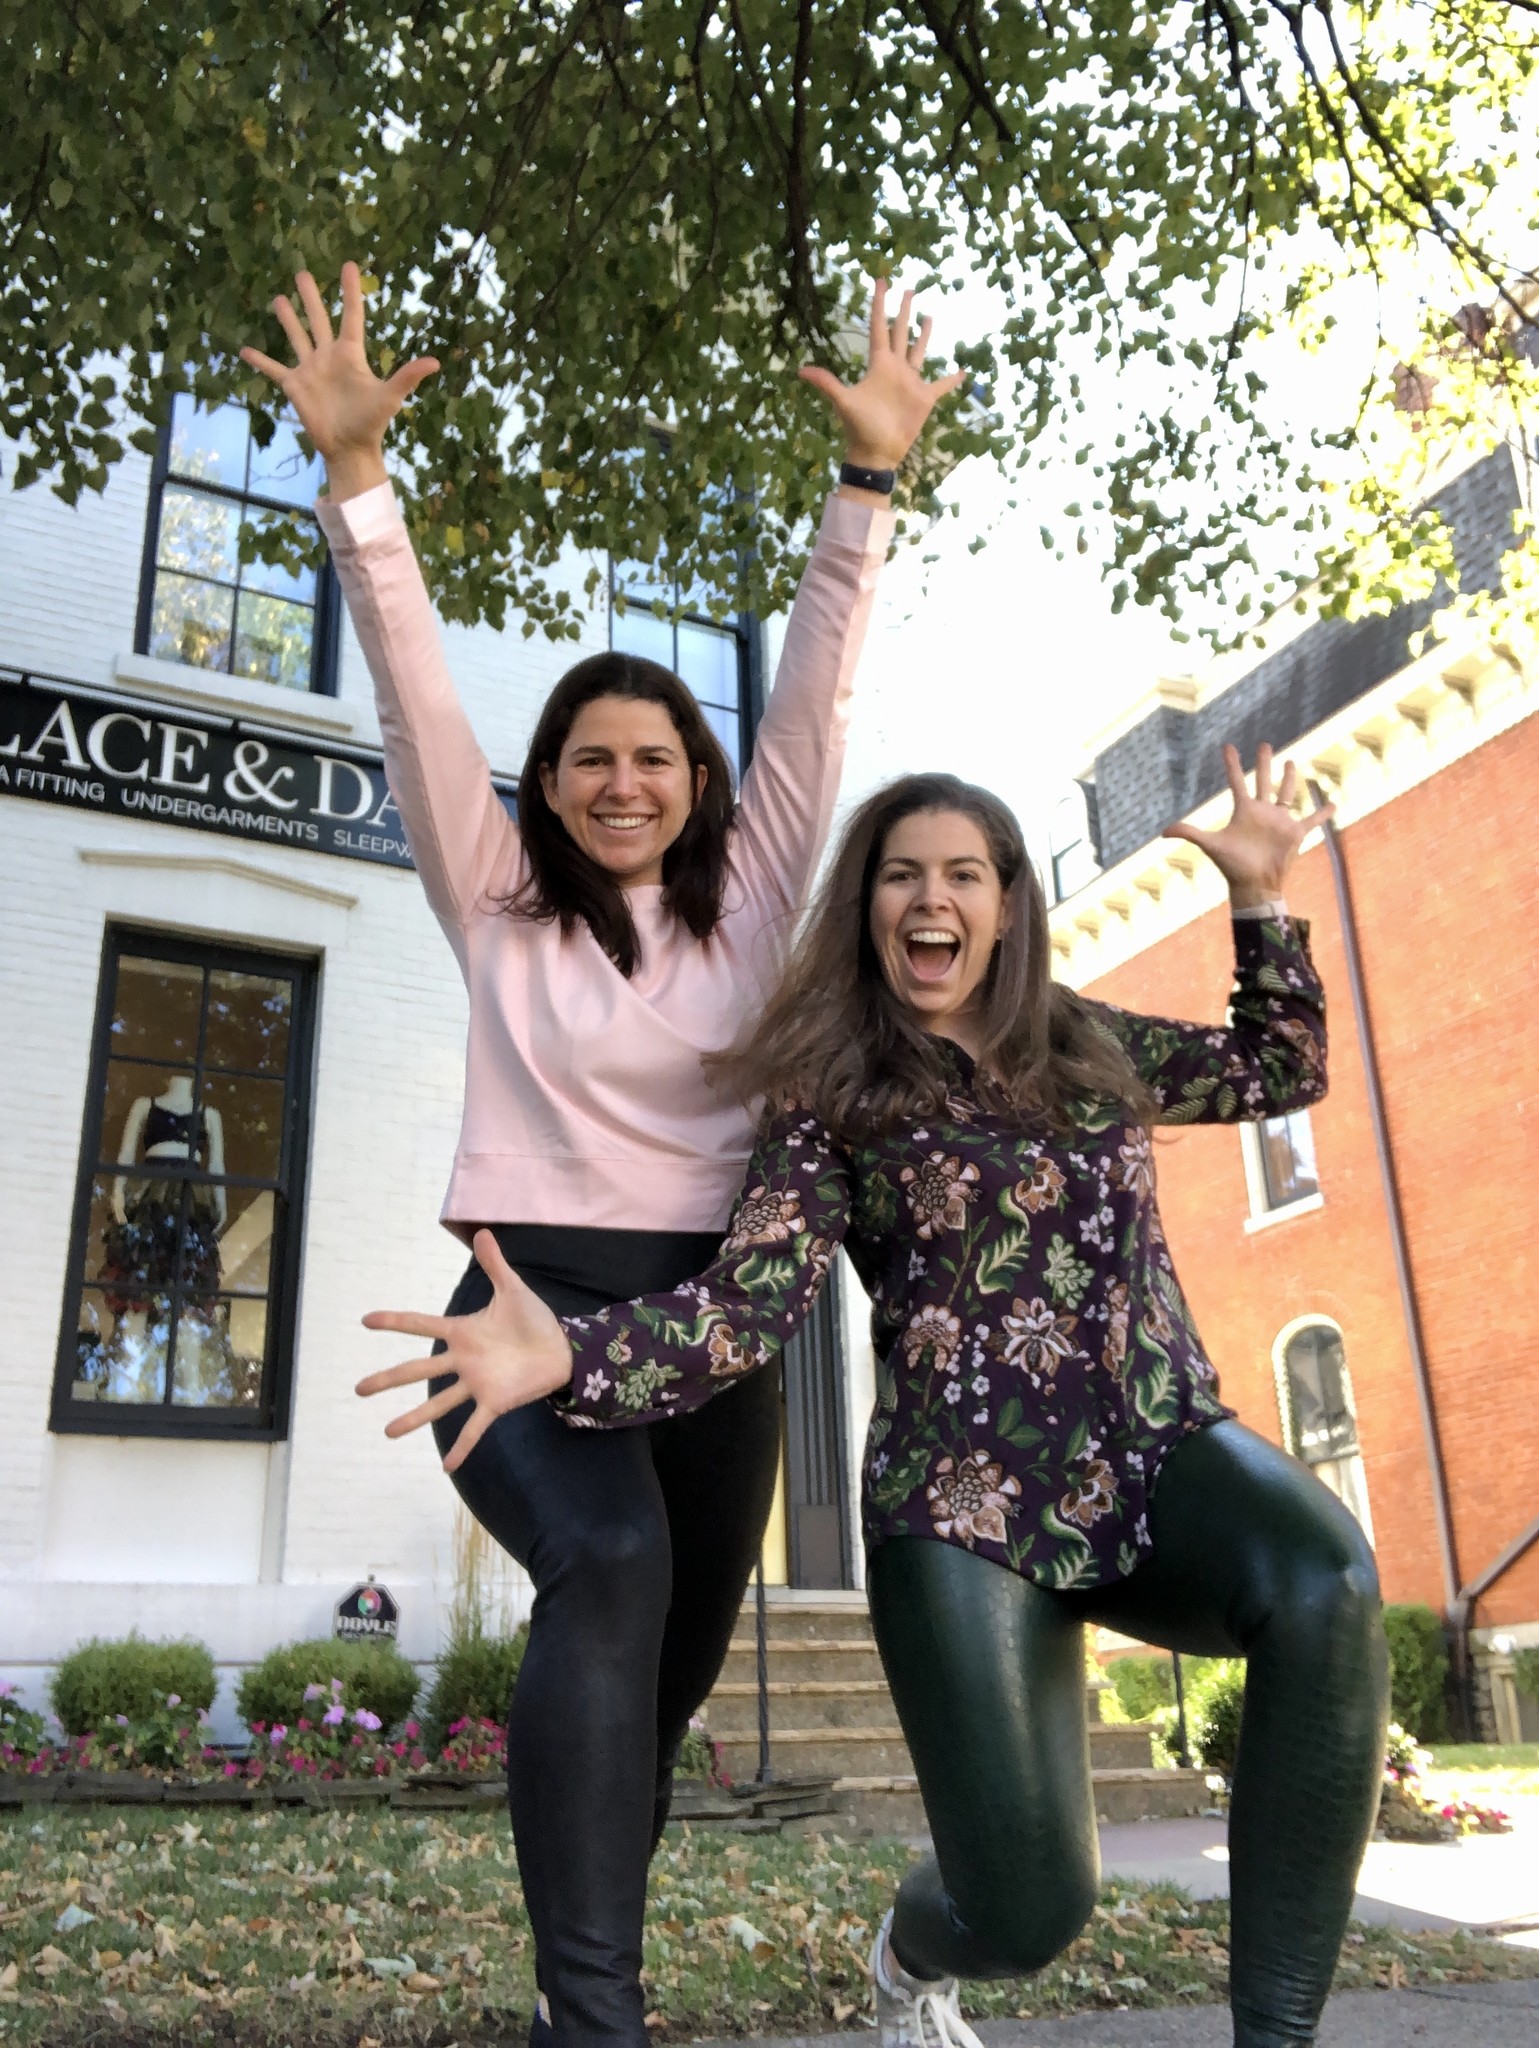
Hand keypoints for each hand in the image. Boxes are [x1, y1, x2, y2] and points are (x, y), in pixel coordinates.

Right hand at [239, 260, 438, 499]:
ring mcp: (311, 370)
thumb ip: (407, 376)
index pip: (351, 316)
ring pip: (297, 337)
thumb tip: (435, 362)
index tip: (349, 265)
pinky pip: (274, 369)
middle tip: (302, 273)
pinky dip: (259, 361)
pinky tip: (243, 350)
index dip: (350, 291)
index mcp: (351, 354)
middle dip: (311, 297)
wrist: (350, 449)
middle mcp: (329, 357)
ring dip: (287, 319)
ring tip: (278, 298)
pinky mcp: (294, 386)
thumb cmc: (371, 423)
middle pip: (318, 320)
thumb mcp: (390, 397)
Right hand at [358, 1231, 571, 1472]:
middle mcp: (462, 1360)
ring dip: (414, 1418)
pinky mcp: (495, 1402)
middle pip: (418, 1368)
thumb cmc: (534, 1320)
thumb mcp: (512, 1289)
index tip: (366, 1320)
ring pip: (438, 1403)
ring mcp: (476, 1383)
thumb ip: (495, 1264)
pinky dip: (463, 1447)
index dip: (395, 1322)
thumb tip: (483, 1231)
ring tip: (387, 1432)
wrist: (562, 1348)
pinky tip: (448, 1468)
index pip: (422, 1325)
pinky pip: (474, 1426)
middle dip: (387, 1378)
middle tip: (358, 1388)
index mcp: (463, 1331)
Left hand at [799, 278, 967, 472]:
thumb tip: (800, 371)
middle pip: (901, 332)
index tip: (881, 281)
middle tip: (909, 288)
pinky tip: (962, 371)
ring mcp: (910, 382)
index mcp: (879, 364)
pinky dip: (951, 379)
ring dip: (924, 335)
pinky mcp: (924, 398)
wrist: (876, 452)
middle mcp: (895, 369)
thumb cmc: (859, 427)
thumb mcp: (844, 402)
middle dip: (904, 310)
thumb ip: (827, 383)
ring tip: (929, 316)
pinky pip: (941, 385)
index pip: (879, 327)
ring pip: (918, 351)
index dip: (880, 304)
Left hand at [1163, 742, 1333, 906]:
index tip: (1227, 746)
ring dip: (1290, 780)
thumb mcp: (1211, 845)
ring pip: (1286, 794)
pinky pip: (1312, 821)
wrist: (1253, 884)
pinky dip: (1323, 814)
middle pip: (1263, 781)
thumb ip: (1190, 834)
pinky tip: (1333, 804)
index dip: (1232, 764)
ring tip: (1292, 763)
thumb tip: (1164, 832)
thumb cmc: (1232, 865)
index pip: (1237, 781)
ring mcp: (1279, 821)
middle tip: (1265, 744)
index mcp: (1243, 811)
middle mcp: (1262, 812)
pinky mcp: (1295, 833)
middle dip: (1264, 763)